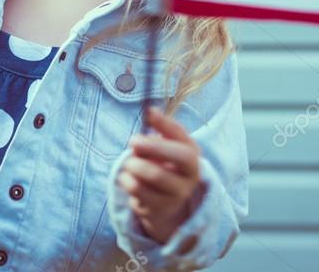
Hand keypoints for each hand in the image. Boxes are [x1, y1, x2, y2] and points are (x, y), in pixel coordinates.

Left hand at [116, 105, 204, 243]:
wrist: (165, 202)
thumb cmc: (163, 165)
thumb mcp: (165, 146)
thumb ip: (160, 130)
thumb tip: (151, 111)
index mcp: (192, 154)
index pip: (185, 136)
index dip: (167, 123)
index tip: (149, 112)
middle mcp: (191, 175)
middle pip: (180, 156)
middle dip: (155, 145)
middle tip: (133, 141)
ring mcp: (178, 194)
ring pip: (156, 174)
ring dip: (135, 164)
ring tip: (130, 163)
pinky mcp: (160, 208)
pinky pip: (139, 190)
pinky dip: (127, 179)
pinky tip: (127, 177)